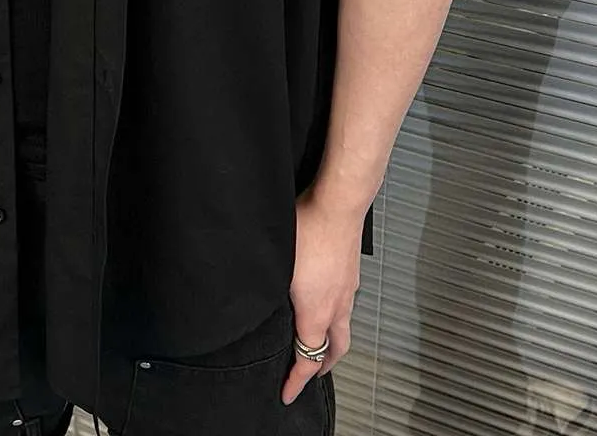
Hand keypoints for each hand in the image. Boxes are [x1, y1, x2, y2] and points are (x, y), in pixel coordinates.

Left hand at [280, 184, 362, 404]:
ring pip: (344, 327)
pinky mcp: (350, 272)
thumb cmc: (308, 227)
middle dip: (322, 365)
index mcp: (317, 311)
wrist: (338, 204)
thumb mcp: (276, 261)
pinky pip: (346, 305)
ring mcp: (348, 289)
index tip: (287, 392)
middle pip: (336, 350)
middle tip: (309, 371)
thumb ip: (265, 286)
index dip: (297, 380)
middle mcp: (338, 305)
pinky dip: (335, 315)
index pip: (309, 358)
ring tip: (317, 340)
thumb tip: (246, 292)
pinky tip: (323, 300)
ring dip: (331, 341)